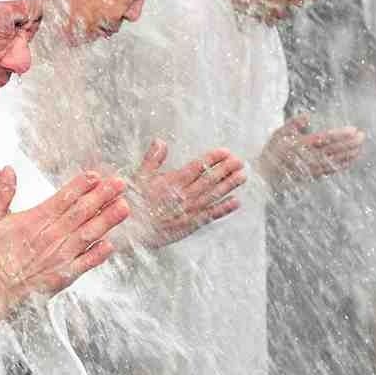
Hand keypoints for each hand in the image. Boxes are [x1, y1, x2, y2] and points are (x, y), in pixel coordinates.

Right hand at [0, 168, 129, 328]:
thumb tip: (6, 170)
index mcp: (34, 221)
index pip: (63, 198)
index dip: (80, 186)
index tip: (96, 175)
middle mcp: (50, 238)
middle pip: (81, 213)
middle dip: (102, 196)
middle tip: (120, 183)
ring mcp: (58, 258)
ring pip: (88, 235)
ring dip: (107, 221)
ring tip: (124, 207)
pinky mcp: (62, 277)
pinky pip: (84, 265)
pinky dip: (98, 255)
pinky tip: (110, 244)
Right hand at [131, 140, 245, 247]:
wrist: (133, 232)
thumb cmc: (134, 203)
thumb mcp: (139, 177)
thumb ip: (152, 159)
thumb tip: (160, 142)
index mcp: (171, 182)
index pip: (197, 167)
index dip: (212, 159)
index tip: (225, 152)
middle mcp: (183, 196)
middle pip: (209, 180)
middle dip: (226, 169)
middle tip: (240, 161)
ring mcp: (189, 211)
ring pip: (213, 196)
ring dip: (229, 185)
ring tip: (243, 176)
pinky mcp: (190, 224)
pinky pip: (210, 215)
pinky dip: (224, 209)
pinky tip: (236, 202)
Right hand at [258, 115, 364, 187]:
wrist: (266, 176)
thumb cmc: (273, 152)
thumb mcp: (278, 135)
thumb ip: (293, 124)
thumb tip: (307, 115)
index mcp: (300, 145)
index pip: (324, 139)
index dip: (340, 135)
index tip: (353, 130)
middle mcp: (308, 158)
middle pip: (334, 150)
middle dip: (349, 143)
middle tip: (362, 136)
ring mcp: (312, 169)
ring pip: (335, 161)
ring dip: (349, 153)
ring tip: (361, 146)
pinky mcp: (314, 176)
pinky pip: (332, 170)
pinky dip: (343, 164)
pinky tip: (352, 158)